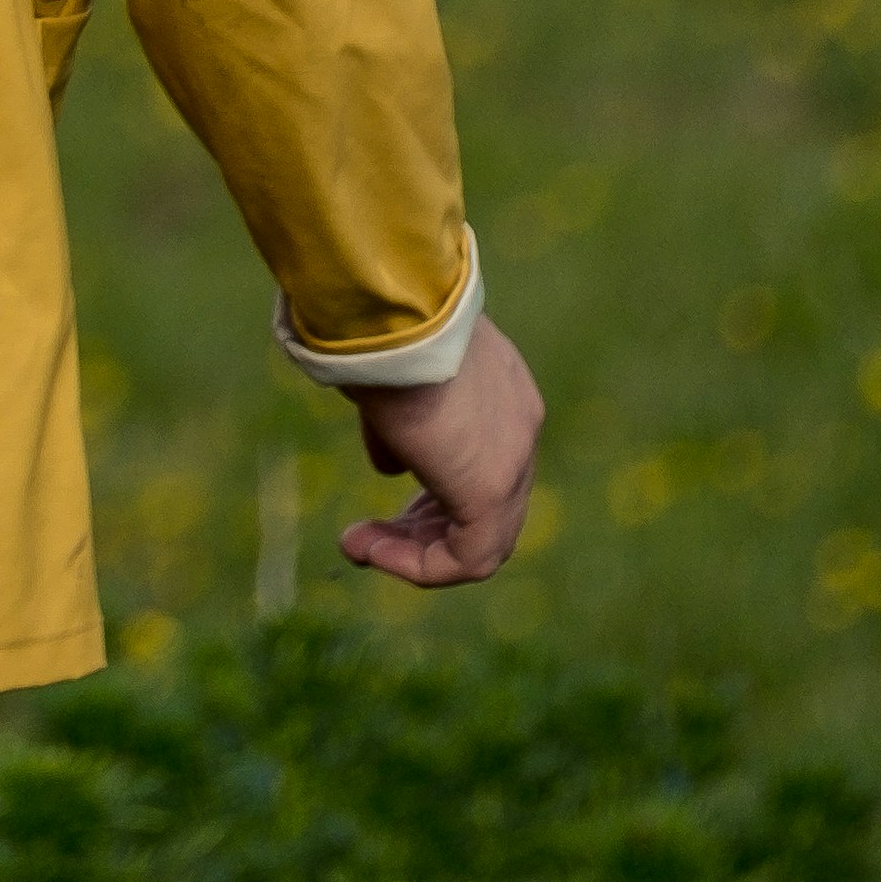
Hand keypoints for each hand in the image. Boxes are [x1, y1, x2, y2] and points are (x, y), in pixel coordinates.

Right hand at [335, 313, 541, 591]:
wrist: (394, 316)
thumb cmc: (381, 333)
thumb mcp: (394, 380)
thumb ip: (402, 426)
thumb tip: (392, 466)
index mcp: (504, 391)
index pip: (482, 461)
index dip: (432, 488)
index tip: (382, 490)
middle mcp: (521, 428)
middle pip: (486, 506)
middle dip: (424, 527)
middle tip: (368, 534)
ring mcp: (515, 461)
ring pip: (482, 540)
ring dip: (416, 552)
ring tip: (359, 546)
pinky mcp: (492, 490)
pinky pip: (471, 557)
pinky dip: (421, 564)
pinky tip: (371, 550)